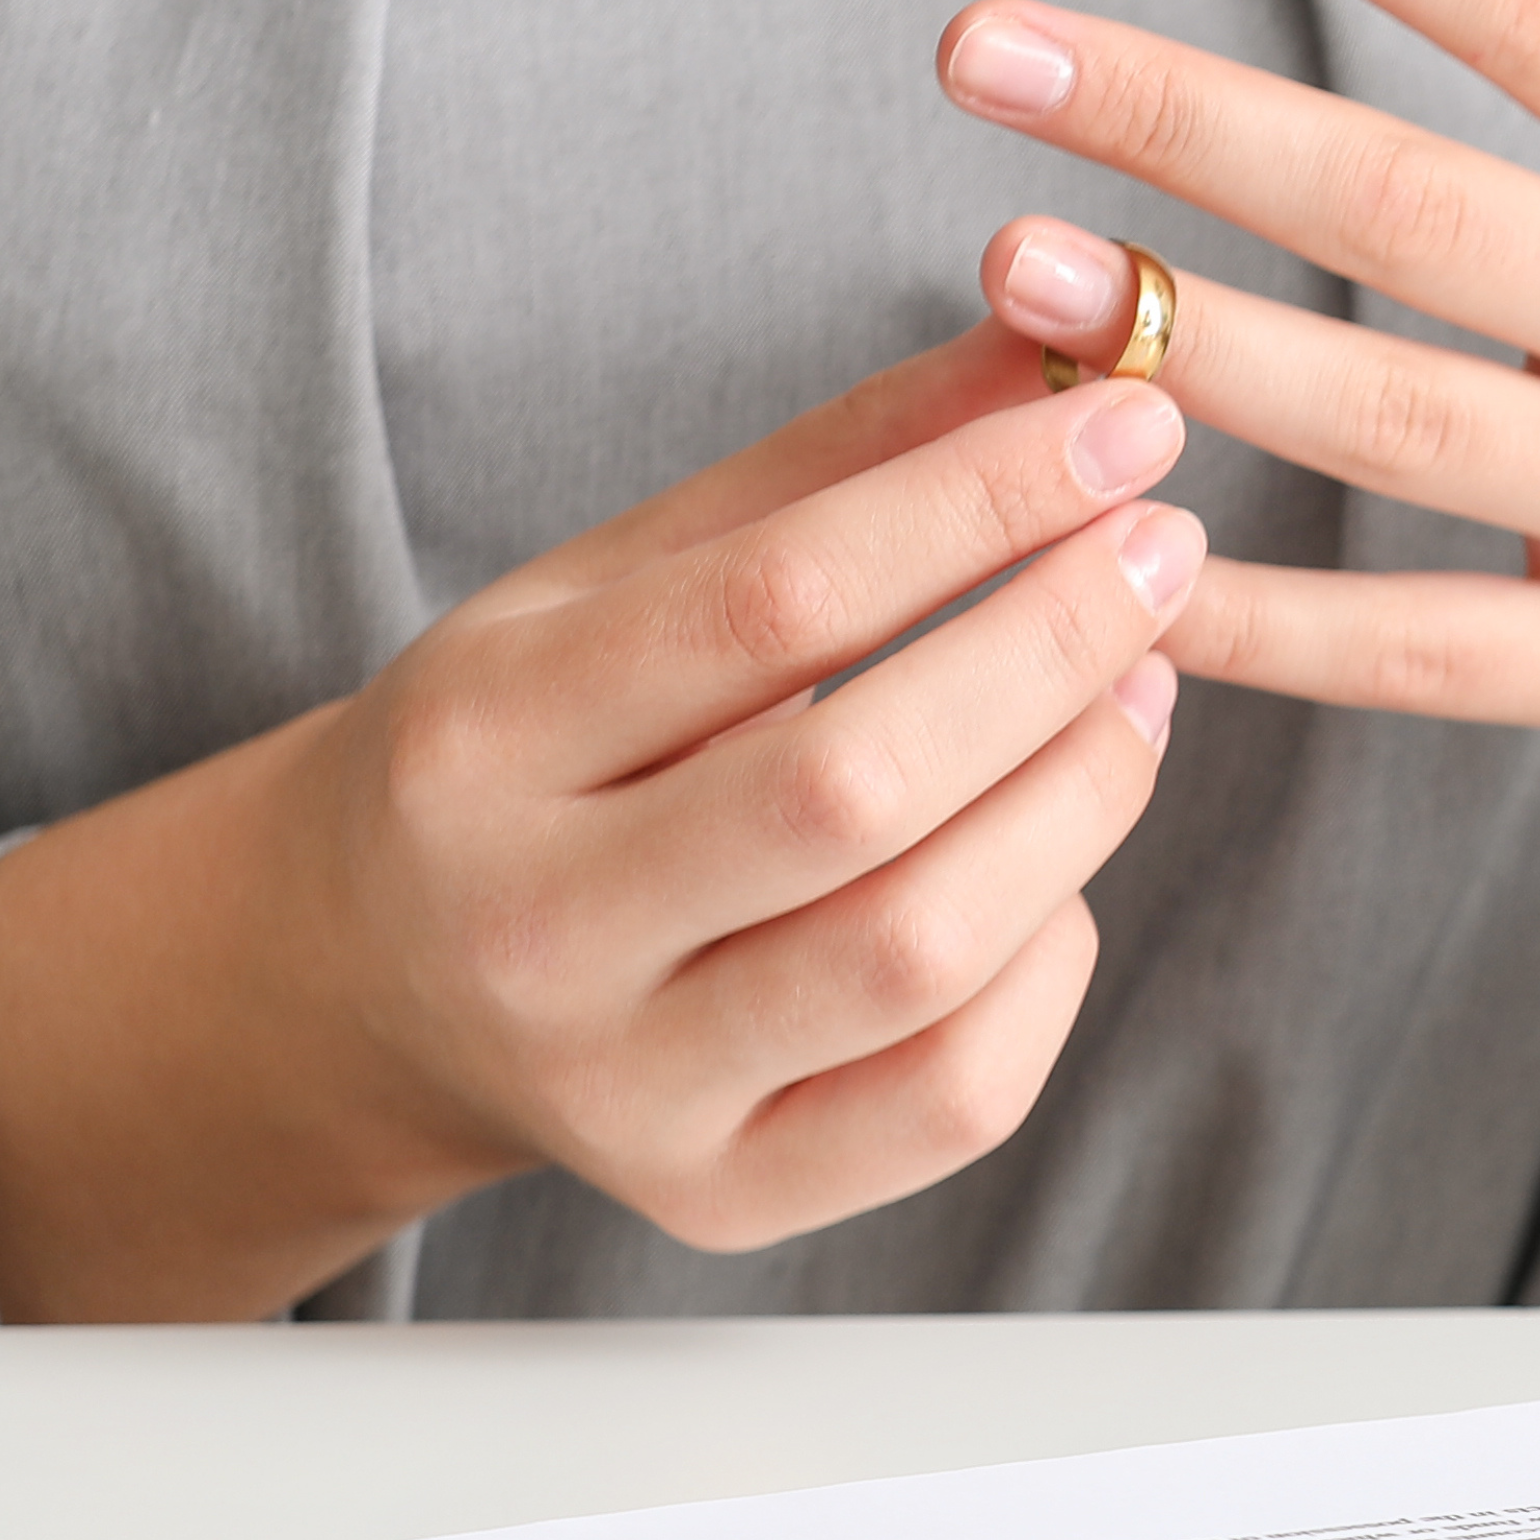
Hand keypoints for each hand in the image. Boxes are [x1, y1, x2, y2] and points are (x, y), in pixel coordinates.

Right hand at [0, 339, 1198, 1318]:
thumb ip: (844, 462)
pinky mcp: (720, 1196)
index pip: (771, 602)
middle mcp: (528, 931)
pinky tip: (1055, 866)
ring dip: (1083, 795)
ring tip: (1143, 685)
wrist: (374, 977)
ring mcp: (621, 1089)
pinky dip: (1052, 961)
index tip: (1130, 427)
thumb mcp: (630, 574)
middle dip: (1055, 647)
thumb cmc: (541, 745)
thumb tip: (1069, 343)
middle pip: (856, 783)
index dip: (978, 503)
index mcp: (478, 737)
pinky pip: (956, 1092)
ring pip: (922, 948)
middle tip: (1165, 551)